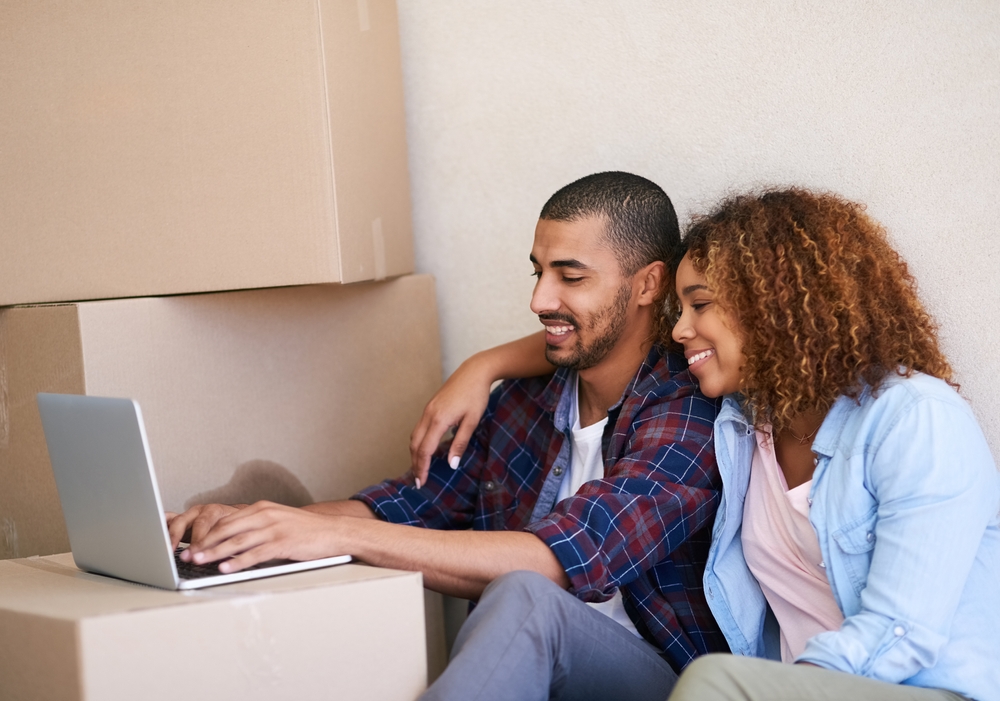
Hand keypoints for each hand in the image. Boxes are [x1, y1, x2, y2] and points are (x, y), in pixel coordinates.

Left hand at [182, 500, 343, 572]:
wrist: (333, 532)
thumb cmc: (305, 530)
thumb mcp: (278, 521)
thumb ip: (256, 527)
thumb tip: (230, 542)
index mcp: (261, 508)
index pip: (226, 521)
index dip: (206, 534)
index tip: (191, 546)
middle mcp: (265, 515)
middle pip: (227, 529)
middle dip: (205, 544)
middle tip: (188, 556)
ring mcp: (274, 528)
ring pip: (237, 541)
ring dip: (215, 553)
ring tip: (200, 562)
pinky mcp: (283, 542)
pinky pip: (255, 553)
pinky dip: (238, 561)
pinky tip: (226, 568)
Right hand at [409, 358, 492, 486]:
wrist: (474, 371)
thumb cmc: (476, 395)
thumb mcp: (472, 421)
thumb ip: (460, 443)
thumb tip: (451, 464)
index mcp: (438, 420)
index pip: (425, 450)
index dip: (422, 468)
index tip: (422, 482)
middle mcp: (428, 415)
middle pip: (415, 444)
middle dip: (415, 463)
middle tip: (418, 480)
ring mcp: (427, 409)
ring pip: (414, 436)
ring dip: (415, 453)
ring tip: (420, 468)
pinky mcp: (430, 407)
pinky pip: (419, 428)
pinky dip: (419, 442)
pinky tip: (425, 449)